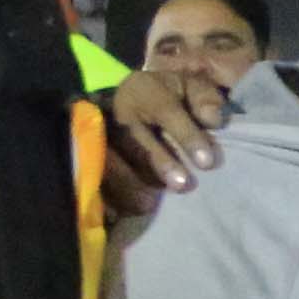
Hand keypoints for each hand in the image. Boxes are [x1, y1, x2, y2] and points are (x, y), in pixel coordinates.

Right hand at [96, 59, 228, 228]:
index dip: (186, 135)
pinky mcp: (85, 154)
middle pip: (132, 138)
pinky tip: (125, 210)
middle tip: (182, 186)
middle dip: (158, 163)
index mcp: (141, 90)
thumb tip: (212, 119)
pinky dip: (109, 195)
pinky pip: (93, 175)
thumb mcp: (190, 88)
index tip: (207, 162)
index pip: (165, 110)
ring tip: (151, 204)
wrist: (126, 101)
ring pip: (108, 158)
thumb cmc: (169, 98)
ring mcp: (95, 132)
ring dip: (130, 184)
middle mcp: (115, 110)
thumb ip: (204, 98)